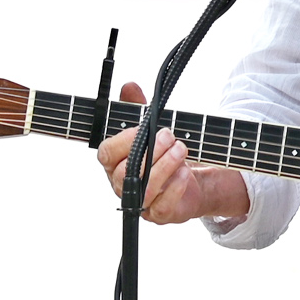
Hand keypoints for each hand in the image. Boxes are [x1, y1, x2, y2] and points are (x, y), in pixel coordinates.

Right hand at [95, 82, 248, 224]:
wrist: (193, 180)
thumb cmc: (165, 154)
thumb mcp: (152, 128)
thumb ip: (139, 109)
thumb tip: (130, 86)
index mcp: (115, 163)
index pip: (106, 153)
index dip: (124, 141)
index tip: (144, 128)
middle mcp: (122, 184)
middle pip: (124, 172)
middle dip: (149, 151)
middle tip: (170, 135)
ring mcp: (139, 202)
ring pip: (143, 189)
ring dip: (164, 166)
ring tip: (181, 149)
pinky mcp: (159, 214)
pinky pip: (162, 206)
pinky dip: (175, 187)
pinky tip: (185, 172)